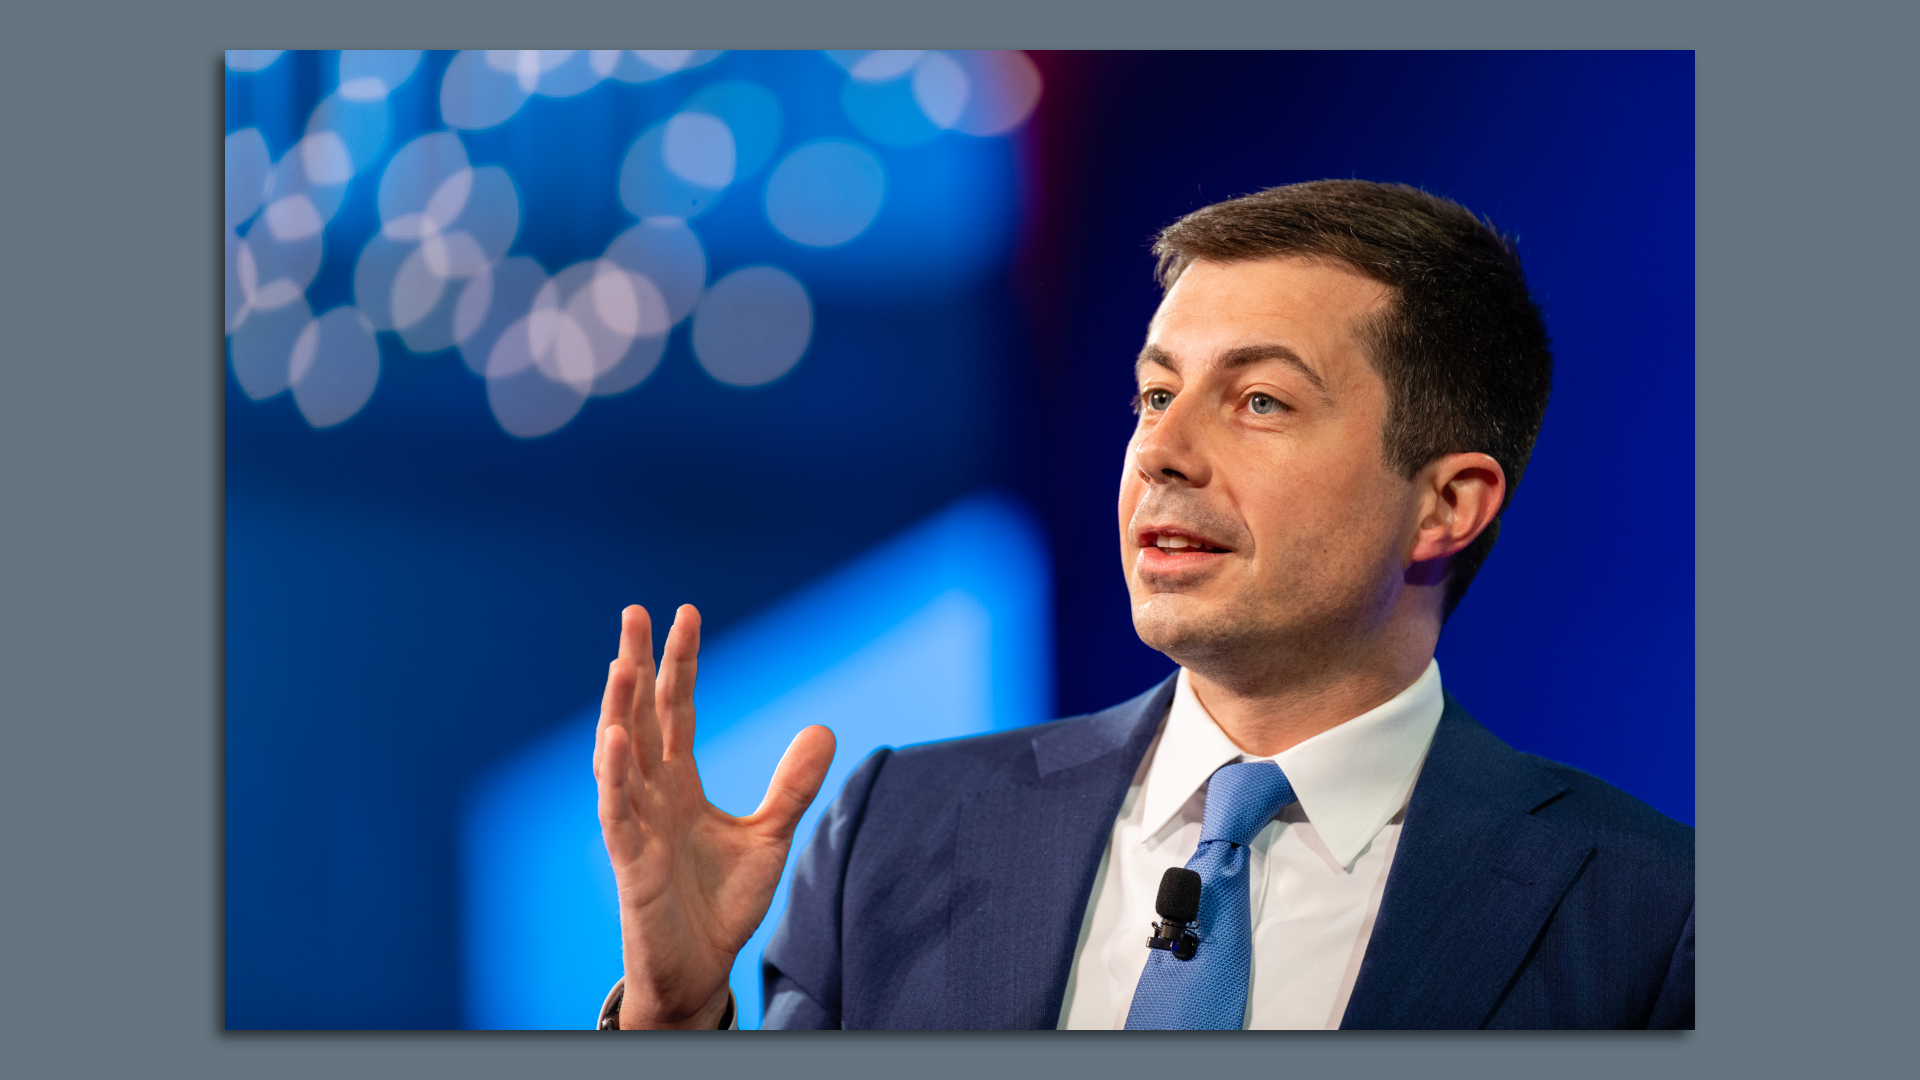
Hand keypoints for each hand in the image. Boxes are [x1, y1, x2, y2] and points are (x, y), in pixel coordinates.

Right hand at [594, 604, 835, 1028]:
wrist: (700, 970)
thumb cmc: (720, 904)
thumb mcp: (769, 835)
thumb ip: (791, 784)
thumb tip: (823, 726)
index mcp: (678, 783)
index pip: (678, 710)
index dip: (681, 663)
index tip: (685, 613)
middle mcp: (651, 795)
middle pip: (642, 718)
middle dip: (638, 666)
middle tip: (634, 611)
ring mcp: (637, 826)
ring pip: (621, 757)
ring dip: (618, 709)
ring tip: (621, 662)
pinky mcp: (632, 863)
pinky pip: (617, 813)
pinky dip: (614, 776)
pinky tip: (613, 738)